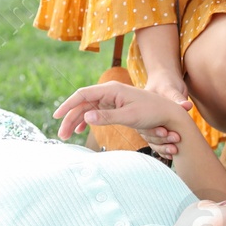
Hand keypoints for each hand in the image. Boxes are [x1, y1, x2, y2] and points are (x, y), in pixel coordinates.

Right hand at [54, 81, 190, 151]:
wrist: (169, 112)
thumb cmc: (152, 112)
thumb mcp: (130, 116)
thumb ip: (107, 117)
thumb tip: (86, 118)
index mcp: (111, 90)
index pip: (83, 95)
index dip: (68, 105)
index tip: (57, 116)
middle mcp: (108, 92)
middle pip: (82, 104)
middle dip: (69, 118)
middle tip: (62, 134)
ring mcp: (111, 99)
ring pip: (87, 109)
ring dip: (76, 121)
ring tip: (67, 135)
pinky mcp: (115, 106)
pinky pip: (95, 113)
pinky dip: (86, 121)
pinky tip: (81, 130)